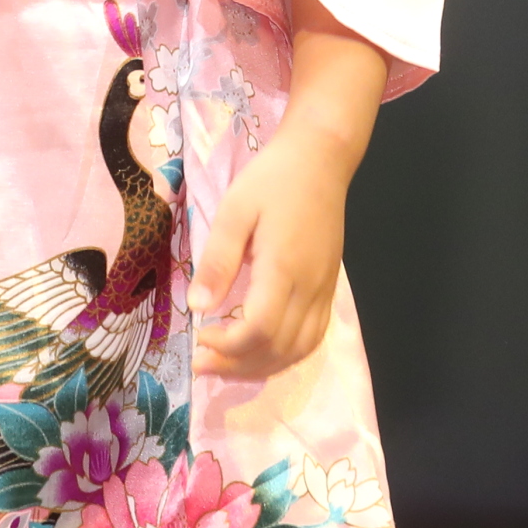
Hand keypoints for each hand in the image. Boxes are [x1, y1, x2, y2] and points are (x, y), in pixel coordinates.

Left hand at [188, 125, 354, 380]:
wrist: (320, 159)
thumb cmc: (273, 179)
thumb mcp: (235, 209)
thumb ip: (217, 259)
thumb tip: (198, 306)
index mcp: (283, 268)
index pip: (260, 330)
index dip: (228, 347)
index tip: (199, 338)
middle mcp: (310, 288)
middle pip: (279, 349)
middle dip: (237, 366)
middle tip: (202, 363)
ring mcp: (324, 291)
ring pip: (299, 350)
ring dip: (261, 367)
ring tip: (227, 364)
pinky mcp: (329, 288)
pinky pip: (313, 337)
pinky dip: (286, 355)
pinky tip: (261, 351)